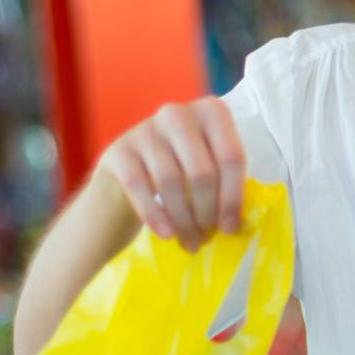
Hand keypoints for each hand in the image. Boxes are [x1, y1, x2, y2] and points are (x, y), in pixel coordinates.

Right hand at [94, 97, 245, 250]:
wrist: (128, 177)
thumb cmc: (182, 174)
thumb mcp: (210, 170)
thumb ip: (226, 186)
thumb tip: (235, 224)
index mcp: (212, 112)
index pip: (231, 157)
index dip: (233, 197)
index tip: (231, 228)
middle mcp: (177, 113)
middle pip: (202, 172)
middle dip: (207, 212)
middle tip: (207, 237)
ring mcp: (145, 129)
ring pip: (171, 181)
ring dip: (184, 219)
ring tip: (191, 242)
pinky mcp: (118, 150)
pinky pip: (139, 187)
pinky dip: (156, 216)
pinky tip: (167, 234)